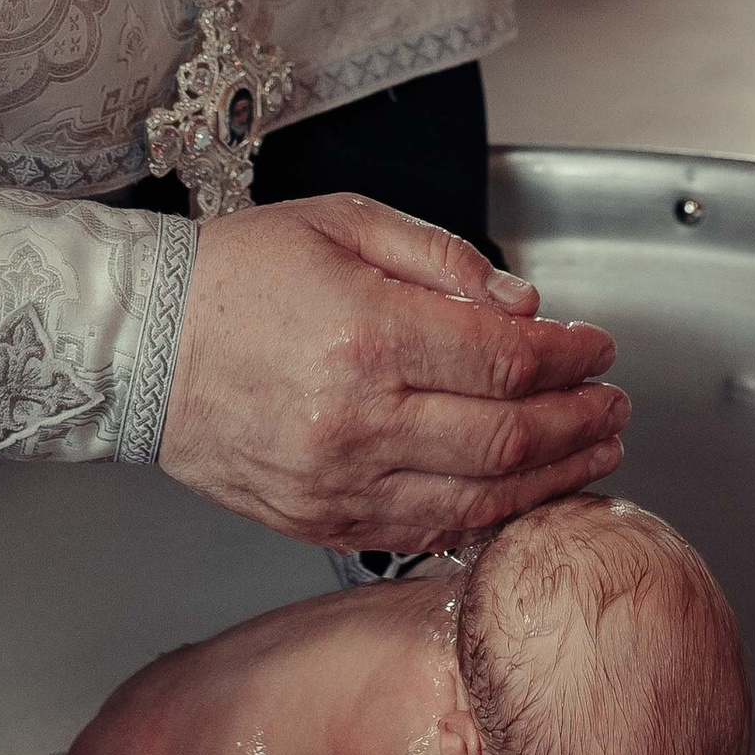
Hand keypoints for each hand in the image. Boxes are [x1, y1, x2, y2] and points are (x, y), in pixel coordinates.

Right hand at [161, 192, 627, 553]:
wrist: (138, 345)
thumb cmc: (236, 275)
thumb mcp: (343, 222)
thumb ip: (443, 259)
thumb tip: (524, 304)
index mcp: (368, 334)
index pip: (508, 359)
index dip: (572, 357)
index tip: (598, 346)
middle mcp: (357, 419)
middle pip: (508, 437)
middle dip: (580, 421)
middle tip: (616, 404)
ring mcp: (338, 482)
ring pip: (477, 499)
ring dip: (552, 478)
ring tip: (594, 453)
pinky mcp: (317, 521)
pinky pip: (422, 532)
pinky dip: (484, 518)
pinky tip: (520, 494)